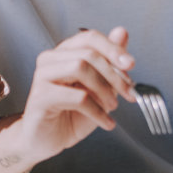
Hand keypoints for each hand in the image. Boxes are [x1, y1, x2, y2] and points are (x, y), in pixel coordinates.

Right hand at [0, 27, 137, 169]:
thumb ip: (109, 61)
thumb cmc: (71, 114)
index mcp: (64, 53)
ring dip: (104, 90)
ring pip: (79, 68)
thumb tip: (122, 32)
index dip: (113, 48)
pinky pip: (77, 98)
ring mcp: (42, 77)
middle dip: (114, 74)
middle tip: (128, 93)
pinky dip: (98, 111)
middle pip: (87, 54)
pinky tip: (106, 122)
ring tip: (113, 107)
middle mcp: (50, 60)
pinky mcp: (41, 97)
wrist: (48, 141)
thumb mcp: (98, 87)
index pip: (89, 37)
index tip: (131, 64)